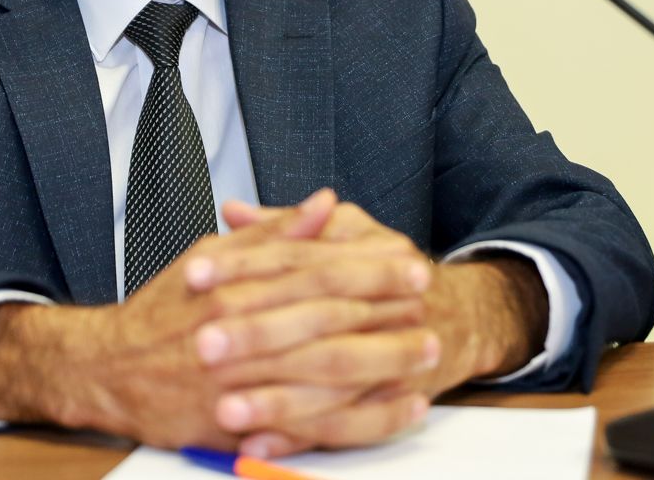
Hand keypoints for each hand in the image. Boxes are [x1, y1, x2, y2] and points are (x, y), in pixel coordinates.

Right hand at [0, 191, 406, 448]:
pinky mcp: (243, 425)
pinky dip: (363, 418)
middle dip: (385, 307)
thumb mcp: (211, 256)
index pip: (314, 270)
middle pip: (327, 317)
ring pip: (326, 371)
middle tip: (429, 298)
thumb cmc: (162, 313)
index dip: (367, 266)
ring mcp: (241, 382)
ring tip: (427, 350)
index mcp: (234, 285)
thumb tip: (323, 204)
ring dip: (384, 360)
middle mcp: (238, 330)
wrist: (108, 370)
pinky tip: (398, 408)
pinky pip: (316, 425)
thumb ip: (272, 233)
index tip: (408, 260)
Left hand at [197, 193, 548, 456]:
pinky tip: (260, 442)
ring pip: (329, 378)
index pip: (296, 257)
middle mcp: (382, 303)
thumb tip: (234, 211)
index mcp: (366, 253)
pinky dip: (300, 435)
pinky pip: (346, 424)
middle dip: (255, 335)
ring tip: (224, 408)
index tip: (195, 274)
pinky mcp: (391, 400)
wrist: (458, 318)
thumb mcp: (344, 233)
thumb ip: (284, 226)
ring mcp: (392, 355)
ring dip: (275, 398)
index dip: (242, 264)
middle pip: (312, 320)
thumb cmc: (384, 273)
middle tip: (202, 344)